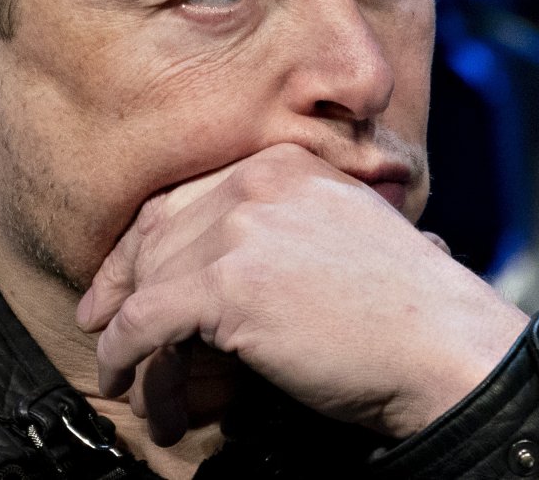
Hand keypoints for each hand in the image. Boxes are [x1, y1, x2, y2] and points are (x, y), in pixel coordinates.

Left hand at [76, 143, 528, 444]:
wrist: (440, 342)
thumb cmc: (404, 307)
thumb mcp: (343, 231)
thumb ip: (283, 227)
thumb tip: (223, 272)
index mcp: (286, 161)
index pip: (187, 194)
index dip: (145, 238)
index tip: (123, 274)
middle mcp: (257, 181)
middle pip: (156, 230)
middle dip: (120, 279)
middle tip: (99, 319)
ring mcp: (239, 228)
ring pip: (147, 278)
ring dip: (125, 331)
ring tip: (122, 370)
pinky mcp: (226, 285)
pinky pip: (143, 321)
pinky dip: (123, 353)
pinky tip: (123, 376)